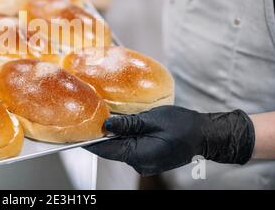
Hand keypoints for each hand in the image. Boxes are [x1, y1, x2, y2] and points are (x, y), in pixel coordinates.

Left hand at [85, 106, 254, 175]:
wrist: (204, 135)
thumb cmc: (182, 125)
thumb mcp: (152, 119)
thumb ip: (127, 123)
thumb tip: (106, 125)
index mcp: (138, 155)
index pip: (105, 150)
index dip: (89, 141)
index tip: (75, 133)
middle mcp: (138, 163)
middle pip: (111, 149)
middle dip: (101, 135)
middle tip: (90, 117)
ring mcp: (144, 163)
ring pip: (120, 147)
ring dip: (114, 134)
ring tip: (105, 117)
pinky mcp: (148, 158)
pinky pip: (130, 147)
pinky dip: (124, 137)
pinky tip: (123, 124)